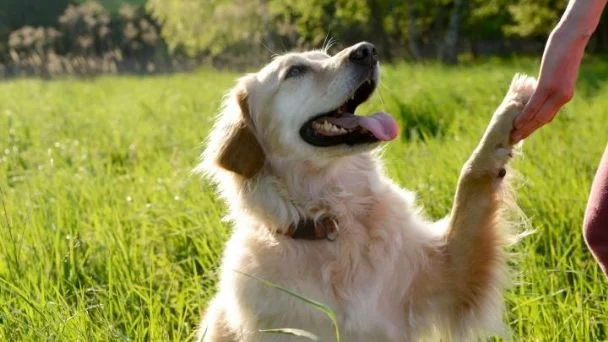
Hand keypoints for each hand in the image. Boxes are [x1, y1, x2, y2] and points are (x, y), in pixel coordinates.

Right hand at [510, 27, 584, 142]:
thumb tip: (539, 89)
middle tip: (515, 139)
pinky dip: (525, 115)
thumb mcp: (559, 71)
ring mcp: (556, 92)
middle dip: (528, 131)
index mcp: (566, 95)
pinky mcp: (548, 86)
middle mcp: (563, 97)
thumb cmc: (564, 50)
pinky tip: (516, 122)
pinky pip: (534, 105)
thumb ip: (550, 83)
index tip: (523, 133)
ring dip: (525, 128)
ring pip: (539, 116)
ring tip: (513, 135)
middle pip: (543, 120)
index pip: (548, 116)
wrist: (572, 38)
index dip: (534, 127)